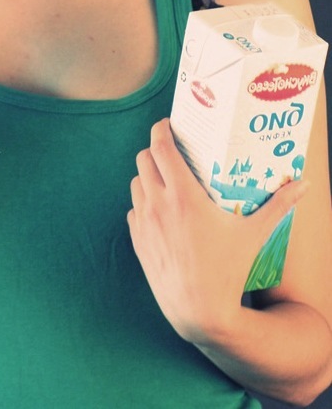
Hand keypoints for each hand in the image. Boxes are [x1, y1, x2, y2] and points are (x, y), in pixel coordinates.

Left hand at [127, 118, 309, 344]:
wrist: (200, 313)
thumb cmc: (229, 271)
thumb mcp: (255, 234)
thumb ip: (279, 205)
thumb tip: (304, 184)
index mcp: (183, 196)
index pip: (161, 147)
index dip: (161, 130)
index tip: (168, 125)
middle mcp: (158, 204)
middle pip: (144, 159)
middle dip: (155, 150)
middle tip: (170, 151)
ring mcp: (144, 223)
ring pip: (136, 183)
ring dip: (147, 175)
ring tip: (166, 179)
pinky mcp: (137, 240)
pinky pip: (133, 209)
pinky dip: (143, 203)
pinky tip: (160, 209)